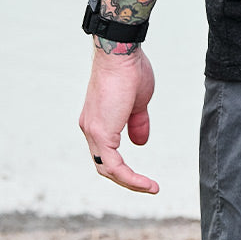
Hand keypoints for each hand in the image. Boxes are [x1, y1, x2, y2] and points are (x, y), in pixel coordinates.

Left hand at [79, 45, 159, 193]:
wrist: (120, 52)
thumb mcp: (138, 101)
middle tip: (147, 185)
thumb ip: (138, 122)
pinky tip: (145, 183)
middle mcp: (90, 128)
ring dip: (130, 182)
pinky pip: (114, 165)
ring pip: (107, 169)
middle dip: (126, 179)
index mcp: (98, 120)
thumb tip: (141, 142)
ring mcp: (93, 131)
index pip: (106, 151)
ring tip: (150, 188)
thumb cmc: (130, 70)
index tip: (142, 171)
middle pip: (104, 165)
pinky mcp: (101, 133)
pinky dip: (130, 177)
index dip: (123, 165)